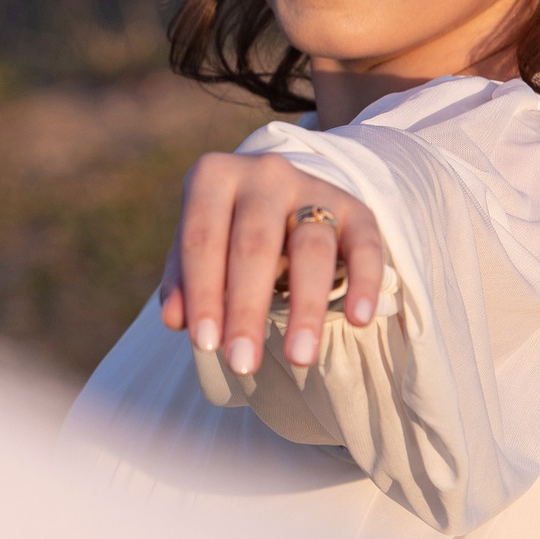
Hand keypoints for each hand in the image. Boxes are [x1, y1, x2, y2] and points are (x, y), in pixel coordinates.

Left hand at [156, 152, 383, 376]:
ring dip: (305, 306)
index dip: (203, 293)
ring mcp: (312, 187)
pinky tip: (357, 321)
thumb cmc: (225, 229)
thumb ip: (183, 280)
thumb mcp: (198, 245)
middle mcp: (264, 174)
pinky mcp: (354, 207)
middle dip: (247, 309)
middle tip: (242, 363)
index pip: (202, 239)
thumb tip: (175, 320)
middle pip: (254, 245)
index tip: (205, 345)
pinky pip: (364, 244)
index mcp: (213, 177)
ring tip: (298, 358)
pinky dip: (362, 282)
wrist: (280, 191)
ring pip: (311, 247)